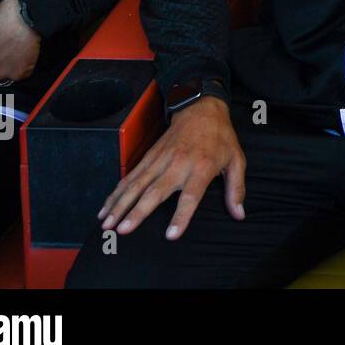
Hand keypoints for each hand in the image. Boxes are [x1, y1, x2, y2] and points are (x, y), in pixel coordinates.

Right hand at [97, 97, 243, 239]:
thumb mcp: (236, 160)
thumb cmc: (221, 137)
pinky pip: (130, 176)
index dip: (181, 216)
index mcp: (202, 167)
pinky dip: (116, 192)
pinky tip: (105, 207)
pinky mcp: (150, 156)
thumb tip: (239, 214)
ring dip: (120, 204)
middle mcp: (178, 164)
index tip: (171, 235)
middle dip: (137, 212)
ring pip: (136, 184)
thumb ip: (236, 188)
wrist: (202, 108)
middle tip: (123, 230)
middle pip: (155, 191)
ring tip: (107, 223)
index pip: (190, 196)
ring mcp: (161, 159)